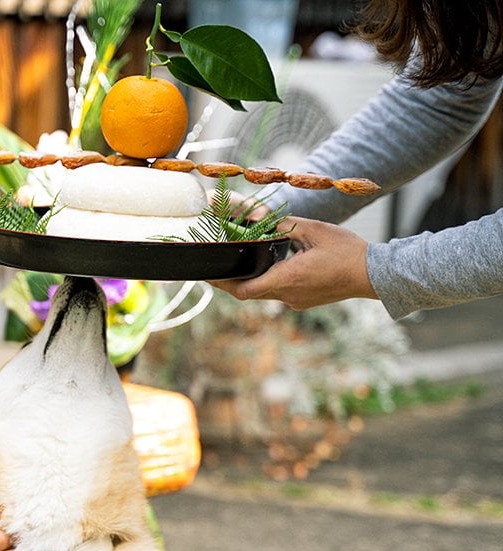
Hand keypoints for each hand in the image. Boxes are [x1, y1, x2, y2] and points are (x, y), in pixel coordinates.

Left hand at [210, 216, 377, 309]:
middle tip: (216, 268)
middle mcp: (288, 295)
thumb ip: (284, 225)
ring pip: (265, 292)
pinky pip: (280, 291)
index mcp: (287, 279)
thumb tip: (260, 218)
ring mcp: (297, 301)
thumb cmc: (346, 252)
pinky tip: (272, 264)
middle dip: (232, 280)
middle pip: (251, 292)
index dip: (222, 284)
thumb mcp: (313, 231)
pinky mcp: (305, 301)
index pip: (244, 290)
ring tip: (241, 262)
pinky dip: (270, 279)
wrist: (373, 274)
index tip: (207, 275)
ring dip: (253, 279)